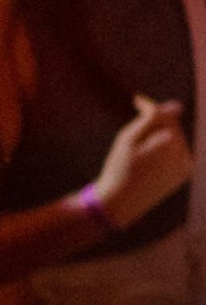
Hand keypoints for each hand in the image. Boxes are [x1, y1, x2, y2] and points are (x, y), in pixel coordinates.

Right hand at [95, 96, 191, 230]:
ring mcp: (186, 165)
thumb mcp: (128, 138)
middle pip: (171, 126)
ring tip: (139, 148)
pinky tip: (148, 158)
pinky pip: (176, 153)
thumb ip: (152, 119)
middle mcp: (183, 154)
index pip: (163, 115)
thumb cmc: (118, 169)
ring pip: (174, 139)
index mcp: (170, 143)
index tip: (136, 100)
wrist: (118, 204)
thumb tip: (178, 107)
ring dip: (159, 136)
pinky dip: (163, 150)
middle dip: (155, 124)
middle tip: (135, 128)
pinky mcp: (184, 174)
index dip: (150, 106)